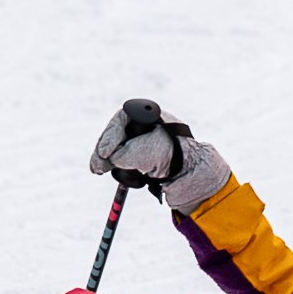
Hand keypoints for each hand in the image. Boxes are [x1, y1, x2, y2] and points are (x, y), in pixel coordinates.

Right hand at [87, 101, 232, 211]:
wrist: (196, 174)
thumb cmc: (176, 156)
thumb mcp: (147, 152)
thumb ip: (124, 153)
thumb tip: (109, 158)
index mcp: (150, 116)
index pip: (120, 120)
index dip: (109, 136)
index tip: (105, 153)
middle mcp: (146, 127)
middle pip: (115, 137)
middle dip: (104, 153)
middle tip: (97, 169)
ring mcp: (145, 143)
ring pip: (118, 152)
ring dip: (114, 164)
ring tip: (112, 172)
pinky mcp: (145, 160)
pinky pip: (126, 164)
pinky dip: (124, 171)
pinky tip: (130, 177)